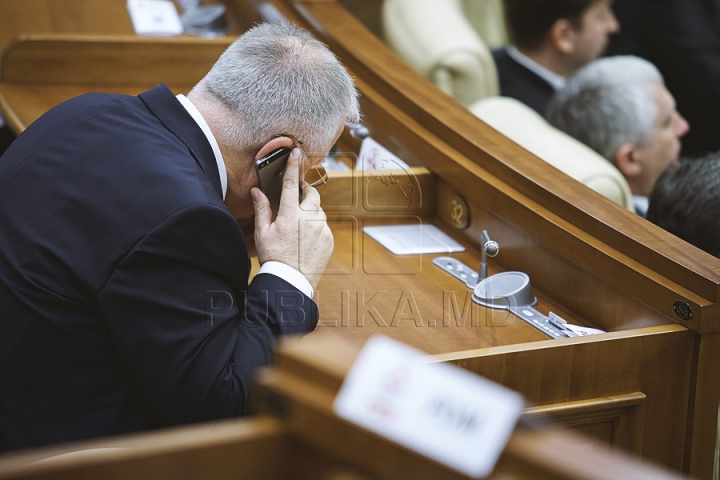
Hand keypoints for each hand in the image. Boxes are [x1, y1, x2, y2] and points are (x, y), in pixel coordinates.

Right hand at [252, 148, 333, 289]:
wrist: (291, 281)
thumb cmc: (274, 257)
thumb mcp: (263, 233)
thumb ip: (262, 209)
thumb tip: (257, 191)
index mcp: (291, 215)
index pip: (291, 184)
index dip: (293, 166)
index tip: (297, 151)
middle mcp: (309, 219)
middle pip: (312, 194)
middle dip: (305, 191)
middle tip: (296, 197)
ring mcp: (322, 229)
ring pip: (318, 211)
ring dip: (310, 212)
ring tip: (297, 228)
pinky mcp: (330, 239)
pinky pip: (324, 227)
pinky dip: (316, 228)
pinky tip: (304, 241)